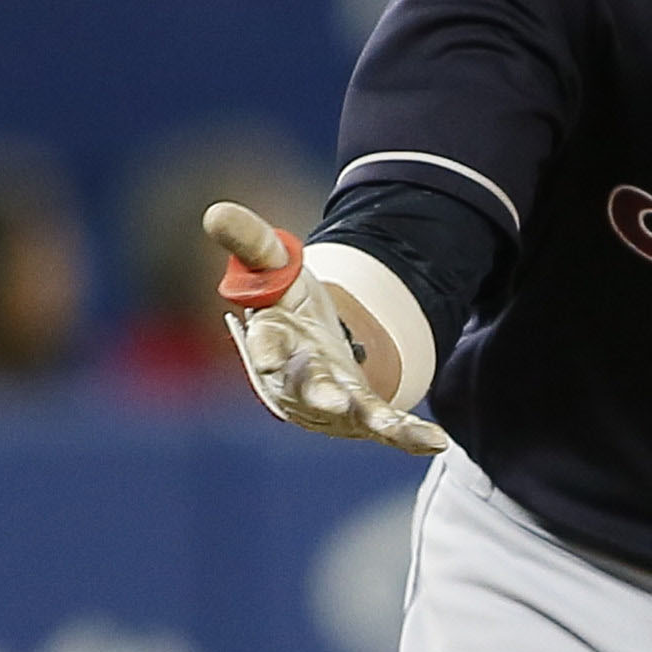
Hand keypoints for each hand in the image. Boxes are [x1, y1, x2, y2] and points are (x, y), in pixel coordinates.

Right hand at [206, 202, 448, 455]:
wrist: (312, 351)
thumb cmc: (287, 308)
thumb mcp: (275, 267)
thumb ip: (252, 241)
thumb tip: (214, 211)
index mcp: (271, 343)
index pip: (265, 343)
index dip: (266, 350)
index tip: (269, 356)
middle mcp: (298, 380)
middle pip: (306, 387)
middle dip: (320, 395)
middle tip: (335, 403)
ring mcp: (332, 403)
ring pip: (351, 413)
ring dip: (371, 418)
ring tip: (392, 426)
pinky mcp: (363, 415)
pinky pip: (387, 428)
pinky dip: (410, 435)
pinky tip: (436, 440)